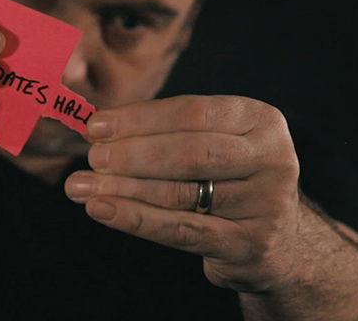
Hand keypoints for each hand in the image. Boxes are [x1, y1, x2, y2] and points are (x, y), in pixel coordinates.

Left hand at [65, 95, 301, 291]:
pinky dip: (136, 218)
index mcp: (259, 120)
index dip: (139, 119)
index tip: (96, 126)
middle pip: (188, 152)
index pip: (191, 112)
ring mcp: (266, 204)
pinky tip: (101, 209)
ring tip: (81, 186)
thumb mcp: (210, 143)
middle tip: (91, 158)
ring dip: (122, 188)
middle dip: (131, 154)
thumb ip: (162, 131)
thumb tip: (97, 128)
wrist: (276, 240)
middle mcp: (272, 158)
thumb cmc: (227, 178)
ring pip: (179, 193)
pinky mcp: (250, 245)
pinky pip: (181, 229)